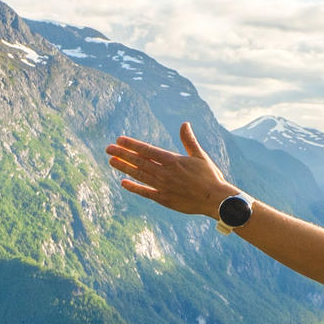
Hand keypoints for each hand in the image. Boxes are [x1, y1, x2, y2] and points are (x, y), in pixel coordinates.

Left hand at [106, 122, 233, 217]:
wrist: (215, 200)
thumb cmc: (210, 176)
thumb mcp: (200, 156)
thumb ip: (189, 140)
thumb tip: (184, 124)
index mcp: (173, 160)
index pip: (147, 150)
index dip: (132, 144)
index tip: (119, 140)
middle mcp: (165, 173)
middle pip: (139, 161)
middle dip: (122, 154)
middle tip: (108, 148)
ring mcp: (163, 186)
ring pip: (139, 175)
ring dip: (124, 168)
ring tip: (111, 161)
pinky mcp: (164, 199)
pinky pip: (145, 192)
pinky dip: (134, 187)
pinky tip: (123, 183)